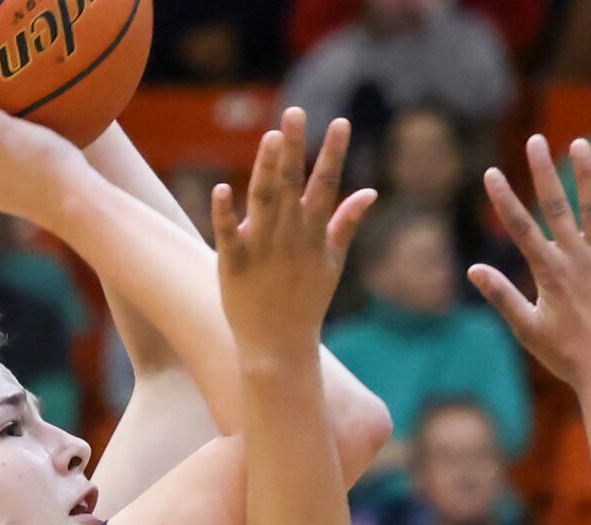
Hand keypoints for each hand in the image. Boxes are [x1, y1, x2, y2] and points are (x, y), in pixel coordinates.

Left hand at [210, 109, 372, 358]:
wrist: (278, 347)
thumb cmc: (305, 303)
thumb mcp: (332, 263)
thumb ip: (345, 224)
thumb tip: (369, 191)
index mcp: (313, 233)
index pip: (326, 185)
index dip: (334, 153)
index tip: (341, 121)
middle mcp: (288, 237)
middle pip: (291, 184)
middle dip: (295, 147)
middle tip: (295, 111)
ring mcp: (260, 250)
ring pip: (263, 202)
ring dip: (265, 168)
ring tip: (270, 136)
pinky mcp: (232, 265)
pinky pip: (227, 235)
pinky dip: (224, 213)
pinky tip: (221, 188)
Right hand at [469, 138, 590, 395]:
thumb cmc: (567, 356)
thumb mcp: (527, 329)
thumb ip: (502, 295)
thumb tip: (473, 270)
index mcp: (549, 274)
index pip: (521, 229)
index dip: (505, 199)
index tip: (492, 173)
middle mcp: (577, 260)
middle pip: (556, 208)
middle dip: (543, 172)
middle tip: (535, 141)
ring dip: (587, 175)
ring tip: (580, 143)